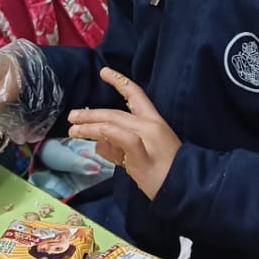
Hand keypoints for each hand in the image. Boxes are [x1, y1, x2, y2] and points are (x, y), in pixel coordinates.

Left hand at [67, 68, 180, 199]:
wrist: (185, 186)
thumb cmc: (166, 171)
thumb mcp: (142, 154)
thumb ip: (120, 147)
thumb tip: (98, 143)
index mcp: (154, 121)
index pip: (136, 95)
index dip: (119, 81)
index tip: (104, 72)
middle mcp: (150, 125)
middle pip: (115, 112)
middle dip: (91, 114)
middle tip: (72, 116)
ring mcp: (147, 139)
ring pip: (113, 123)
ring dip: (90, 126)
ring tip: (74, 130)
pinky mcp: (142, 155)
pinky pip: (121, 139)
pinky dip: (105, 135)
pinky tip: (93, 139)